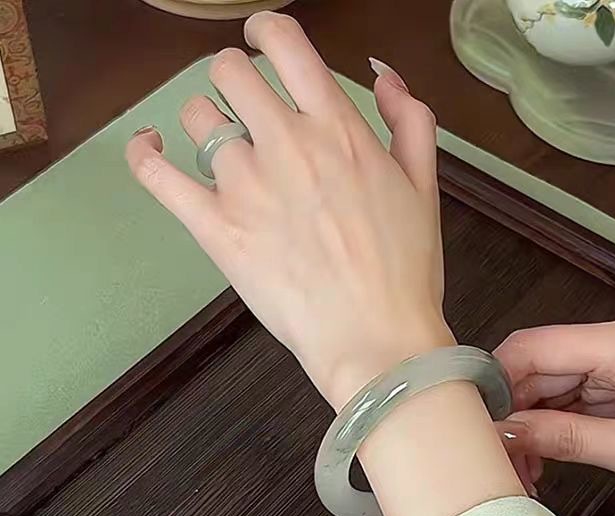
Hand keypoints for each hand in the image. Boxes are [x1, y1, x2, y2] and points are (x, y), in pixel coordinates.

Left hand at [126, 12, 451, 409]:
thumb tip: (383, 74)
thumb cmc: (405, 272)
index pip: (284, 43)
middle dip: (236, 78)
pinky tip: (149, 146)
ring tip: (221, 147)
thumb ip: (409, 120)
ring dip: (206, 121)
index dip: (265, 29)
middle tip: (247, 106)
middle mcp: (286, 145)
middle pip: (230, 72)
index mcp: (337, 129)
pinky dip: (144, 152)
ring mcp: (245, 186)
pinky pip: (157, 174)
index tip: (262, 39)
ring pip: (196, 117)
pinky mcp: (216, 229)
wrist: (377, 340)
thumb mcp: (425, 188)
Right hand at [495, 313, 614, 505]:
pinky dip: (557, 429)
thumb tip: (506, 434)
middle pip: (539, 367)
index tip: (476, 427)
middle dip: (513, 414)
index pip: (534, 348)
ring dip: (532, 426)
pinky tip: (545, 461)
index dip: (497, 384)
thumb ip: (568, 438)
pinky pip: (576, 399)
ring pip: (553, 386)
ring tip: (523, 473)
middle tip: (500, 464)